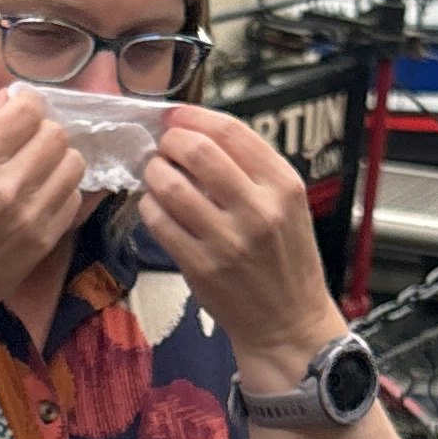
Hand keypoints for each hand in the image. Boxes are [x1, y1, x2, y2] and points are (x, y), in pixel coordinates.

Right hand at [0, 90, 88, 338]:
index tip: (17, 115)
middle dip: (41, 132)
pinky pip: (73, 198)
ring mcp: (30, 216)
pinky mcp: (43, 242)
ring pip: (73, 163)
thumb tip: (8, 99)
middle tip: (24, 145)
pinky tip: (37, 197)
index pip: (28, 111)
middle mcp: (6, 185)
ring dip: (56, 160)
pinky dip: (60, 191)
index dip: (26, 106)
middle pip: (56, 134)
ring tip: (34, 171)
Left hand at [137, 108, 341, 391]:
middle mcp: (259, 209)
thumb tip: (196, 132)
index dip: (193, 116)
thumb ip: (251, 168)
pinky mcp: (200, 267)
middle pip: (196, 151)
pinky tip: (157, 206)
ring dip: (154, 172)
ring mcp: (228, 240)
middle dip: (169, 141)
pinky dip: (150, 206)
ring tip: (157, 174)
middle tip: (163, 147)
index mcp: (283, 185)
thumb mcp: (287, 204)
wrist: (287, 322)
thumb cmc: (285, 258)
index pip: (230, 131)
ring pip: (170, 185)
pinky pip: (158, 221)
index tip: (176, 117)